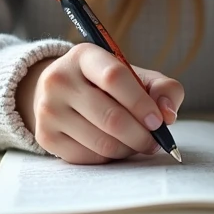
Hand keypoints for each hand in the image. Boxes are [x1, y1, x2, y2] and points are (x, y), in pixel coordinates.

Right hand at [15, 43, 183, 164]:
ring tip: (137, 144)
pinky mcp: (45, 136)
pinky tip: (115, 147)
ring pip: (101, 142)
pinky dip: (110, 157)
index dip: (140, 103)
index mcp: (84, 56)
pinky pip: (89, 157)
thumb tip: (168, 114)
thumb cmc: (107, 85)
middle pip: (110, 117)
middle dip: (141, 135)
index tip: (157, 121)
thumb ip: (162, 88)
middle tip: (154, 142)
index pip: (114, 77)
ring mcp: (48, 109)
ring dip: (128, 149)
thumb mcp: (135, 76)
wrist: (61, 93)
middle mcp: (60, 79)